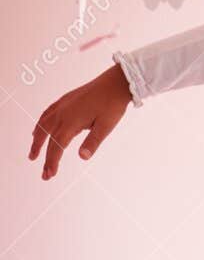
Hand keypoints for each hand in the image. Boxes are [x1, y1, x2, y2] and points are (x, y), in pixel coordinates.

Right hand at [28, 64, 132, 179]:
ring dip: (37, 140)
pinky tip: (38, 129)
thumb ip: (93, 142)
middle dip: (43, 156)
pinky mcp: (65, 100)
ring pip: (43, 125)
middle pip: (46, 138)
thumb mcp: (105, 127)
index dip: (52, 162)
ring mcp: (62, 106)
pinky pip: (47, 113)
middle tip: (43, 173)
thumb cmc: (112, 106)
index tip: (49, 175)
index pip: (57, 146)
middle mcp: (62, 113)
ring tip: (33, 153)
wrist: (114, 84)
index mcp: (71, 122)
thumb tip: (82, 157)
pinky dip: (40, 124)